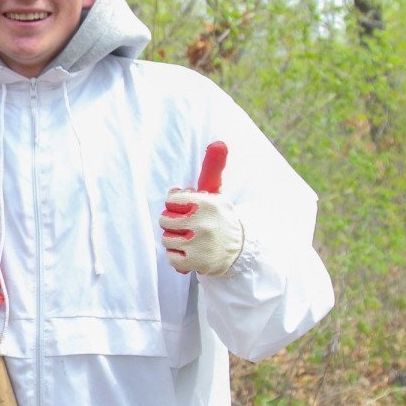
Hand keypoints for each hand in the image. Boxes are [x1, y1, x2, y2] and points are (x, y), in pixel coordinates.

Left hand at [160, 142, 242, 275]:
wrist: (240, 249)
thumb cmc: (219, 216)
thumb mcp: (216, 192)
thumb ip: (212, 168)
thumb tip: (218, 143)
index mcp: (207, 203)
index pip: (170, 200)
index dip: (176, 205)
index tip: (187, 209)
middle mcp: (203, 222)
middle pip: (164, 220)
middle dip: (173, 222)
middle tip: (187, 225)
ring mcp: (199, 244)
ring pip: (166, 239)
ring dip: (175, 240)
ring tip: (191, 239)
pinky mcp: (196, 263)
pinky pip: (171, 258)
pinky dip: (178, 257)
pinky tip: (192, 252)